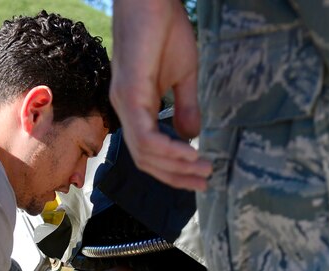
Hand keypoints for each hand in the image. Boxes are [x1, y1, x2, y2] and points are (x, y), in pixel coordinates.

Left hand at [110, 0, 211, 189]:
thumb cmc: (166, 29)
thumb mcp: (182, 75)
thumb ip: (185, 107)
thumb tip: (191, 136)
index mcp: (136, 108)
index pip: (149, 151)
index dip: (173, 169)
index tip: (199, 176)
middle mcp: (125, 110)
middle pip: (145, 159)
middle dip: (175, 175)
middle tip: (203, 182)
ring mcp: (124, 103)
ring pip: (145, 153)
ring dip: (175, 165)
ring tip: (202, 168)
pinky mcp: (129, 93)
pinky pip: (145, 136)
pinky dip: (168, 149)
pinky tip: (189, 153)